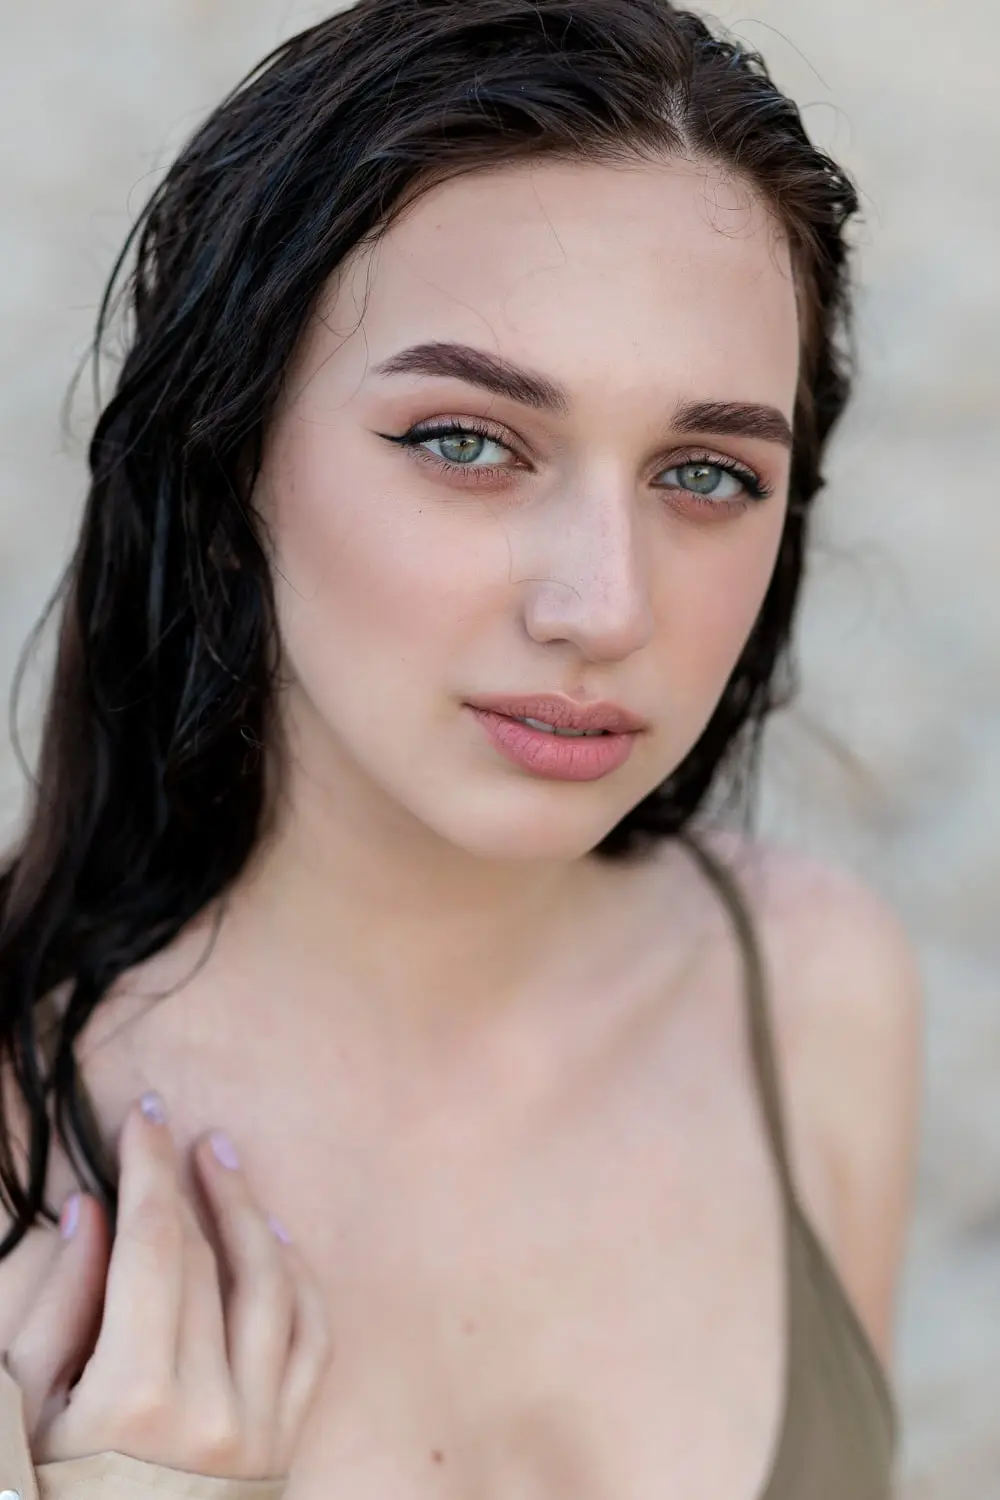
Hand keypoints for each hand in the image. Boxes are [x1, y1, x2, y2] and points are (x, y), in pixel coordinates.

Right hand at [3, 1094, 330, 1477]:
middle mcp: (214, 1409)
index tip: (143, 1119)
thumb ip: (60, 1307)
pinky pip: (311, 1343)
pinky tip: (276, 1241)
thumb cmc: (50, 1497)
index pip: (156, 1246)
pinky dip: (299, 1281)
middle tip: (173, 1133)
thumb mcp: (27, 1412)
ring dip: (251, 1214)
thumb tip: (93, 1213)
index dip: (149, 1170)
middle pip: (211, 1261)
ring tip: (224, 1164)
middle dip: (189, 1184)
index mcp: (137, 1400)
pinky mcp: (286, 1446)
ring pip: (275, 1288)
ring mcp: (261, 1431)